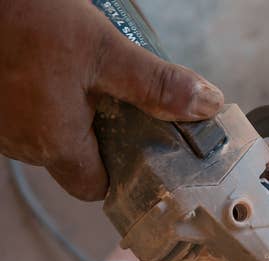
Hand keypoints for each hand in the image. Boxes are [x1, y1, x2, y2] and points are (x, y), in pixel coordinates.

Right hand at [0, 0, 223, 199]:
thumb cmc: (25, 22)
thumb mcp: (105, 52)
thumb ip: (156, 85)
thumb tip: (206, 105)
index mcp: (54, 143)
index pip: (95, 187)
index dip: (123, 174)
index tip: (145, 150)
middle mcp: (22, 143)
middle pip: (76, 158)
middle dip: (107, 133)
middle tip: (130, 102)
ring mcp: (3, 124)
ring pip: (52, 132)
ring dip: (78, 110)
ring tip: (98, 77)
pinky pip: (30, 110)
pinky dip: (52, 95)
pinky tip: (62, 66)